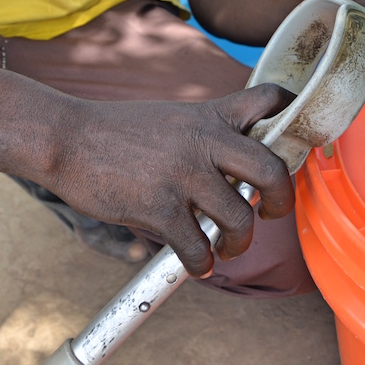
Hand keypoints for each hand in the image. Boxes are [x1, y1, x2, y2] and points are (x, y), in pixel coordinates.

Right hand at [39, 84, 295, 276]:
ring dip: (240, 242)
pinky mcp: (159, 207)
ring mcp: (183, 174)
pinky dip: (203, 263)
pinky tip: (198, 264)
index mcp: (211, 115)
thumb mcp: (173, 116)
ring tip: (227, 246)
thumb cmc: (118, 131)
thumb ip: (208, 132)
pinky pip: (198, 247)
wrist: (67, 138)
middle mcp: (205, 141)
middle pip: (272, 170)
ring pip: (239, 218)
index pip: (270, 100)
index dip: (294, 118)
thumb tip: (237, 163)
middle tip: (273, 212)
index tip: (297, 144)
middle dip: (283, 200)